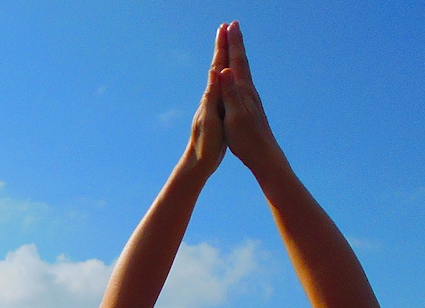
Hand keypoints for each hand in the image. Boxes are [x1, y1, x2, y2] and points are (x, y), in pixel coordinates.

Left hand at [182, 23, 227, 180]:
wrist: (198, 163)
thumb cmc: (205, 144)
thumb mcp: (211, 119)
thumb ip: (213, 96)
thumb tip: (215, 72)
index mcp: (210, 97)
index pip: (217, 66)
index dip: (222, 47)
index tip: (226, 27)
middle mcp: (209, 98)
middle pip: (217, 67)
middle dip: (222, 47)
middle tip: (226, 27)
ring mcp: (211, 105)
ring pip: (219, 77)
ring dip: (223, 60)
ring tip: (226, 46)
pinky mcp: (216, 113)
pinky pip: (222, 89)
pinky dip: (225, 78)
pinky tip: (226, 78)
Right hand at [219, 21, 285, 173]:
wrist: (264, 155)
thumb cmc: (247, 139)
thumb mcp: (234, 116)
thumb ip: (229, 92)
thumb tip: (225, 69)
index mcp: (243, 92)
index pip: (237, 61)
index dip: (232, 43)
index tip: (228, 25)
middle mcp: (249, 91)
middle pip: (241, 62)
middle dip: (235, 43)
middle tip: (231, 25)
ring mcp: (250, 99)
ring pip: (242, 71)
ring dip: (237, 56)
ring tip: (233, 45)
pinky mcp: (250, 107)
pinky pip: (242, 83)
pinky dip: (238, 72)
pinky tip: (237, 76)